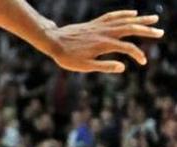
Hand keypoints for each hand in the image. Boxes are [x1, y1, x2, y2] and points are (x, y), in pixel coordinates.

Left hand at [46, 10, 163, 72]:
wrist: (53, 41)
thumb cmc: (67, 57)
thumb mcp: (84, 66)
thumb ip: (104, 67)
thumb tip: (123, 67)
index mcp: (104, 45)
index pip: (128, 48)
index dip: (138, 55)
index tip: (143, 62)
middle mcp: (105, 33)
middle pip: (131, 29)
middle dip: (147, 31)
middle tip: (161, 32)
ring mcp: (101, 26)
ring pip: (124, 20)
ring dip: (140, 20)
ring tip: (154, 18)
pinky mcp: (95, 23)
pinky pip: (112, 16)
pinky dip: (124, 14)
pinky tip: (133, 13)